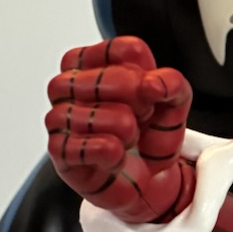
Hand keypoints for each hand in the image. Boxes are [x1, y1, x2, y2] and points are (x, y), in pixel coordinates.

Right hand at [44, 38, 196, 225]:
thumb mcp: (173, 105)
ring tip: (131, 136)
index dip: (142, 69)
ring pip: (79, 112)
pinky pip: (74, 147)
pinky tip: (117, 154)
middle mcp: (70, 87)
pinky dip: (104, 150)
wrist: (150, 181)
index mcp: (93, 64)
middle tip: (144, 111)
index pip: (118, 49)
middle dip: (129, 95)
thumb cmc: (148, 136)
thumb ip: (173, 84)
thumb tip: (155, 83)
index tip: (150, 88)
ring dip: (118, 124)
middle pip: (94, 77)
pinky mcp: (60, 153)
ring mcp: (61, 120)